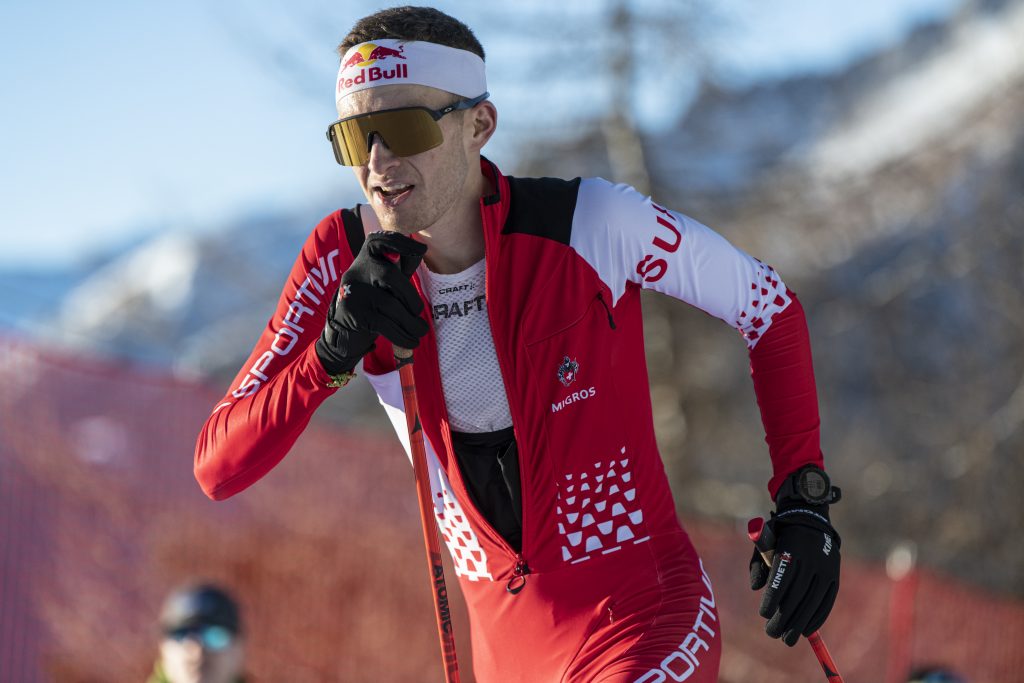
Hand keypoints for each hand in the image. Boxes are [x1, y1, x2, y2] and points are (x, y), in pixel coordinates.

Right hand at [316, 231, 429, 373]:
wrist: (342, 333)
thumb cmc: (373, 303)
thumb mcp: (385, 283)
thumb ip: (399, 268)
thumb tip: (419, 250)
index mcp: (366, 257)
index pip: (381, 240)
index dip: (401, 242)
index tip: (420, 251)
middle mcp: (355, 270)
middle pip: (389, 275)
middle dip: (410, 297)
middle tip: (418, 313)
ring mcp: (351, 291)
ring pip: (388, 303)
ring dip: (410, 323)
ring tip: (420, 331)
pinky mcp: (350, 313)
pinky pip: (384, 324)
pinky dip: (402, 335)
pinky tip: (411, 341)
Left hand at [749, 497, 840, 645]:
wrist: (810, 520)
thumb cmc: (780, 536)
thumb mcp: (765, 542)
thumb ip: (758, 565)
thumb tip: (756, 588)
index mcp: (791, 548)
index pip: (783, 577)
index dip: (773, 598)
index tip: (763, 614)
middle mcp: (811, 559)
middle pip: (798, 594)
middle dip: (784, 617)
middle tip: (771, 633)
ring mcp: (826, 568)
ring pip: (813, 601)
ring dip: (800, 623)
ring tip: (787, 639)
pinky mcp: (835, 577)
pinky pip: (827, 601)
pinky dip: (816, 618)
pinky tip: (806, 631)